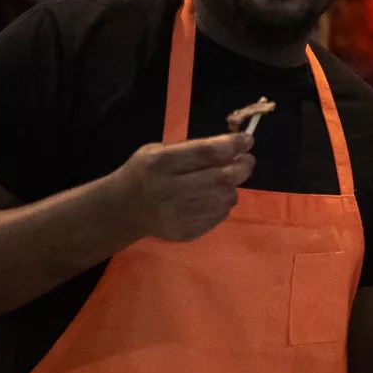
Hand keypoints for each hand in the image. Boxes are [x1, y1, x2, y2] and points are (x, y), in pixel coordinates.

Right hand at [109, 133, 254, 242]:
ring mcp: (178, 215)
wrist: (125, 209)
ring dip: (232, 186)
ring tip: (226, 179)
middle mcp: (169, 190)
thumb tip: (236, 147)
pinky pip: (220, 215)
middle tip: (247, 160)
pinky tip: (211, 197)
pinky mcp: (186, 232)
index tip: (247, 140)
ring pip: (225, 198)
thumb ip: (194, 149)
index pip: (205, 153)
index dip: (232, 145)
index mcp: (159, 163)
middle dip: (242, 167)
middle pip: (220, 178)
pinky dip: (223, 203)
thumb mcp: (159, 150)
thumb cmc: (146, 172)